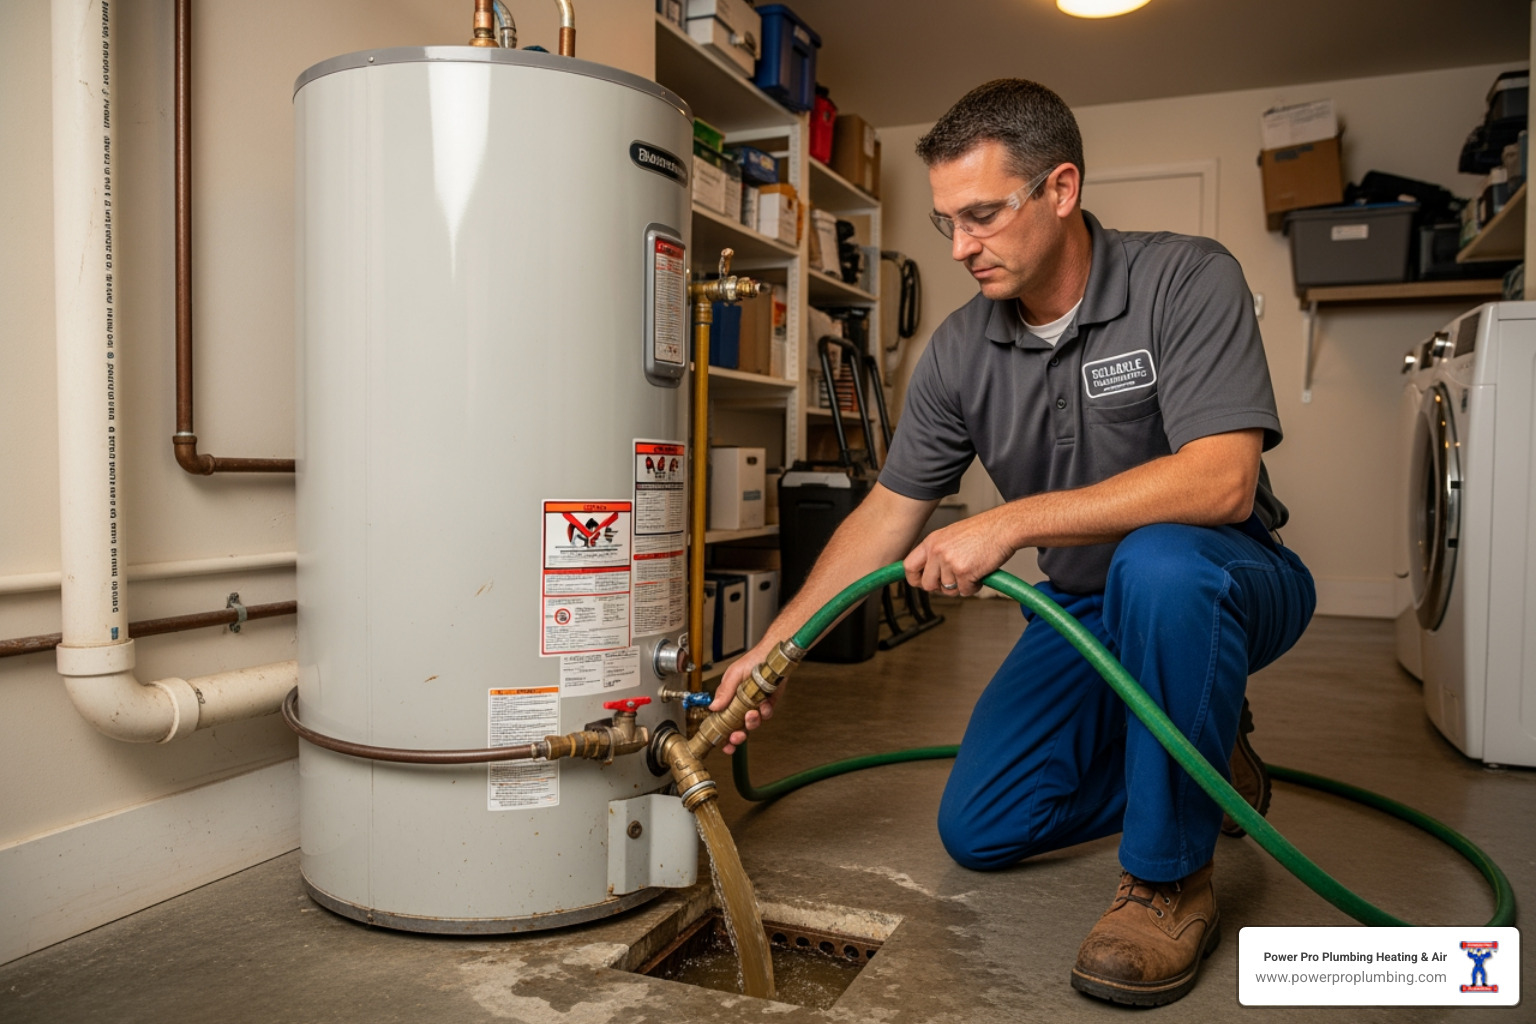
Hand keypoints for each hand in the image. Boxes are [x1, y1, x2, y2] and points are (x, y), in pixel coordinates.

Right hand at [709, 638, 781, 754]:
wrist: (773, 655)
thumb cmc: (752, 660)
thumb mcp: (734, 674)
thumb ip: (724, 692)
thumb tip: (713, 707)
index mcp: (729, 699)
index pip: (723, 721)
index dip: (723, 735)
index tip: (724, 745)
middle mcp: (742, 704)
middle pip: (738, 728)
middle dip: (737, 736)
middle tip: (737, 736)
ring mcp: (755, 705)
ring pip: (753, 723)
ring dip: (752, 722)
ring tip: (752, 714)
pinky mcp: (769, 703)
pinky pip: (767, 714)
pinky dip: (765, 712)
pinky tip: (764, 704)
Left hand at [903, 507, 1016, 596]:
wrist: (1004, 527)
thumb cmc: (983, 531)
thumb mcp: (951, 536)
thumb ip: (938, 552)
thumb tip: (930, 572)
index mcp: (932, 541)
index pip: (909, 566)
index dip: (914, 579)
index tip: (921, 582)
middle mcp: (937, 551)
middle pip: (926, 584)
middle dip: (940, 587)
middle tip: (954, 581)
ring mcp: (950, 562)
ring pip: (947, 590)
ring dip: (961, 586)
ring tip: (971, 571)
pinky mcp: (964, 572)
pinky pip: (964, 591)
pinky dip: (974, 587)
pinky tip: (980, 573)